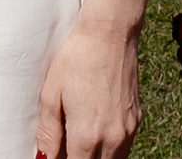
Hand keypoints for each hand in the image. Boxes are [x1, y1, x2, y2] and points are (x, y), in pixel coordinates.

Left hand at [33, 20, 141, 158]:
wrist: (110, 34)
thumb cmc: (76, 59)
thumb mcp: (51, 94)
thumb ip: (48, 132)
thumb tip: (44, 158)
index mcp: (87, 135)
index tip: (54, 154)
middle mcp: (112, 139)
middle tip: (63, 146)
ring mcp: (128, 131)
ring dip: (94, 157)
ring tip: (77, 138)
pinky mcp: (137, 121)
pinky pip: (123, 148)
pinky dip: (109, 149)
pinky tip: (94, 130)